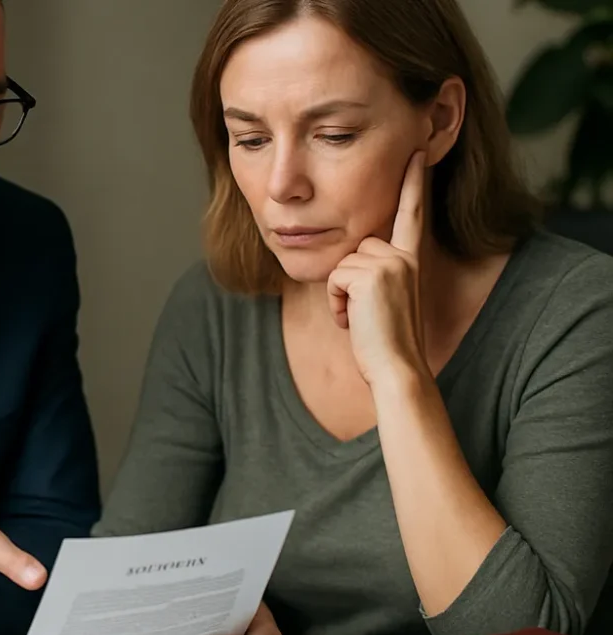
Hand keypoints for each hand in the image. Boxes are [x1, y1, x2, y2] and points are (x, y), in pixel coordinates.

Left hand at [326, 150, 428, 385]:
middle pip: (355, 247)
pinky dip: (335, 303)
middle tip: (365, 314)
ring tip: (361, 318)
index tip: (418, 149)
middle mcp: (405, 256)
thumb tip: (352, 266)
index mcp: (410, 260)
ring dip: (340, 295)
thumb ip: (376, 275)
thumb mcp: (384, 302)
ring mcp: (390, 264)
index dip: (413, 181)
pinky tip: (353, 321)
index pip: (411, 213)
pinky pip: (334, 278)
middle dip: (347, 282)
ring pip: (342, 264)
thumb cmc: (384, 342)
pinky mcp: (371, 275)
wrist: (395, 367)